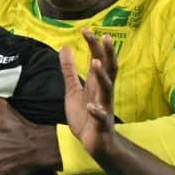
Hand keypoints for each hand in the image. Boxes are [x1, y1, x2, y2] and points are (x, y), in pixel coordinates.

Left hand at [61, 35, 120, 161]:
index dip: (94, 45)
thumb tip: (65, 47)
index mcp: (96, 84)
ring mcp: (104, 108)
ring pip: (107, 90)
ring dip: (102, 76)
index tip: (85, 30)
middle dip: (108, 54)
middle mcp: (103, 93)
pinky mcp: (101, 125)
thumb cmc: (85, 116)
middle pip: (109, 69)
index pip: (98, 59)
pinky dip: (97, 111)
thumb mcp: (73, 90)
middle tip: (105, 37)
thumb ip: (69, 70)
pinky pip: (102, 117)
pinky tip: (92, 106)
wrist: (94, 144)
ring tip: (95, 63)